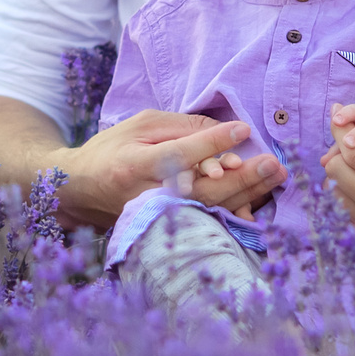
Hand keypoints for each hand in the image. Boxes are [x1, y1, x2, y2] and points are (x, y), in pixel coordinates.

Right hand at [52, 109, 281, 230]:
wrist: (80, 190)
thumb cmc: (113, 149)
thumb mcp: (141, 125)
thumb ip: (182, 127)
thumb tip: (224, 132)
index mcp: (134, 166)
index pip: (178, 154)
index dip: (211, 143)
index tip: (243, 130)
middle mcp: (145, 197)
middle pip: (199, 190)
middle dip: (240, 178)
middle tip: (272, 164)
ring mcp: (155, 219)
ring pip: (206, 209)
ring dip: (244, 195)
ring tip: (273, 178)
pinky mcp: (164, 230)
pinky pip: (204, 222)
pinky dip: (231, 213)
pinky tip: (256, 202)